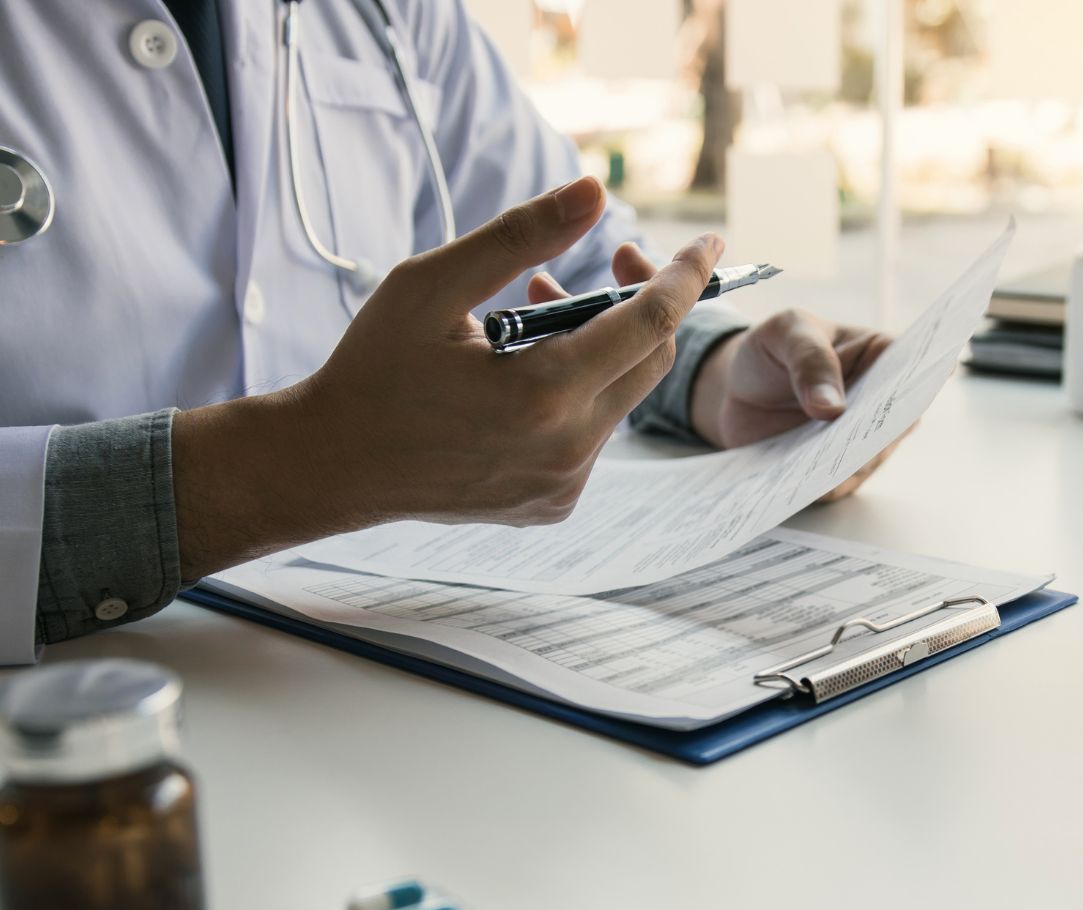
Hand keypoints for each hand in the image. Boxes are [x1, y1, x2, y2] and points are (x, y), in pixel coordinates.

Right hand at [173, 177, 723, 578]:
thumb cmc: (373, 367)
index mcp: (544, 393)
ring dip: (600, 347)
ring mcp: (563, 484)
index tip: (711, 243)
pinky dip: (578, 394)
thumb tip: (595, 192)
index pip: (650, 322)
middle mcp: (567, 448)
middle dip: (643, 302)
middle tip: (611, 256)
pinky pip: (592, 435)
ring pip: (619, 397)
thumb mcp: (432, 285)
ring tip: (536, 308)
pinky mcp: (553, 503)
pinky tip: (523, 373)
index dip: (684, 275)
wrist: (331, 465)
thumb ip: (519, 236)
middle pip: (648, 361)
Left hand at [691, 309, 896, 498]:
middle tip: (851, 442)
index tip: (905, 400)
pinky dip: (819, 487)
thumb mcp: (786, 333)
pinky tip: (800, 485)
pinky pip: (835, 486)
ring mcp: (860, 441)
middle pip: (897, 425)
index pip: (914, 369)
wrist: (737, 390)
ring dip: (846, 467)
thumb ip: (809, 360)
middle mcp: (881, 403)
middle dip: (877, 436)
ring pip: (868, 461)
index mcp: (881, 356)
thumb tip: (832, 409)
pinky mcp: (835, 471)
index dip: (917, 385)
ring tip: (818, 469)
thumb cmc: (773, 350)